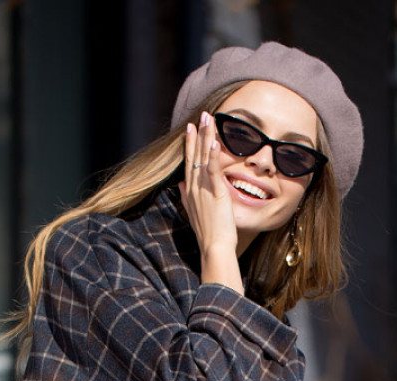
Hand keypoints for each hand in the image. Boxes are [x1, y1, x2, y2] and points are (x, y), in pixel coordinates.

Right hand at [179, 111, 239, 269]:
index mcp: (190, 192)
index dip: (190, 144)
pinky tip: (215, 141)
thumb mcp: (193, 213)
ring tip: (208, 119)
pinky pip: (214, 170)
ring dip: (206, 136)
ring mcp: (203, 190)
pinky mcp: (216, 193)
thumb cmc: (208, 235)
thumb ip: (186, 197)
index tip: (190, 129)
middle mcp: (194, 187)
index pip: (189, 162)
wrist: (213, 248)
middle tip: (200, 116)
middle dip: (197, 134)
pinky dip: (214, 155)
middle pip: (194, 155)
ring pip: (204, 157)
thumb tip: (180, 185)